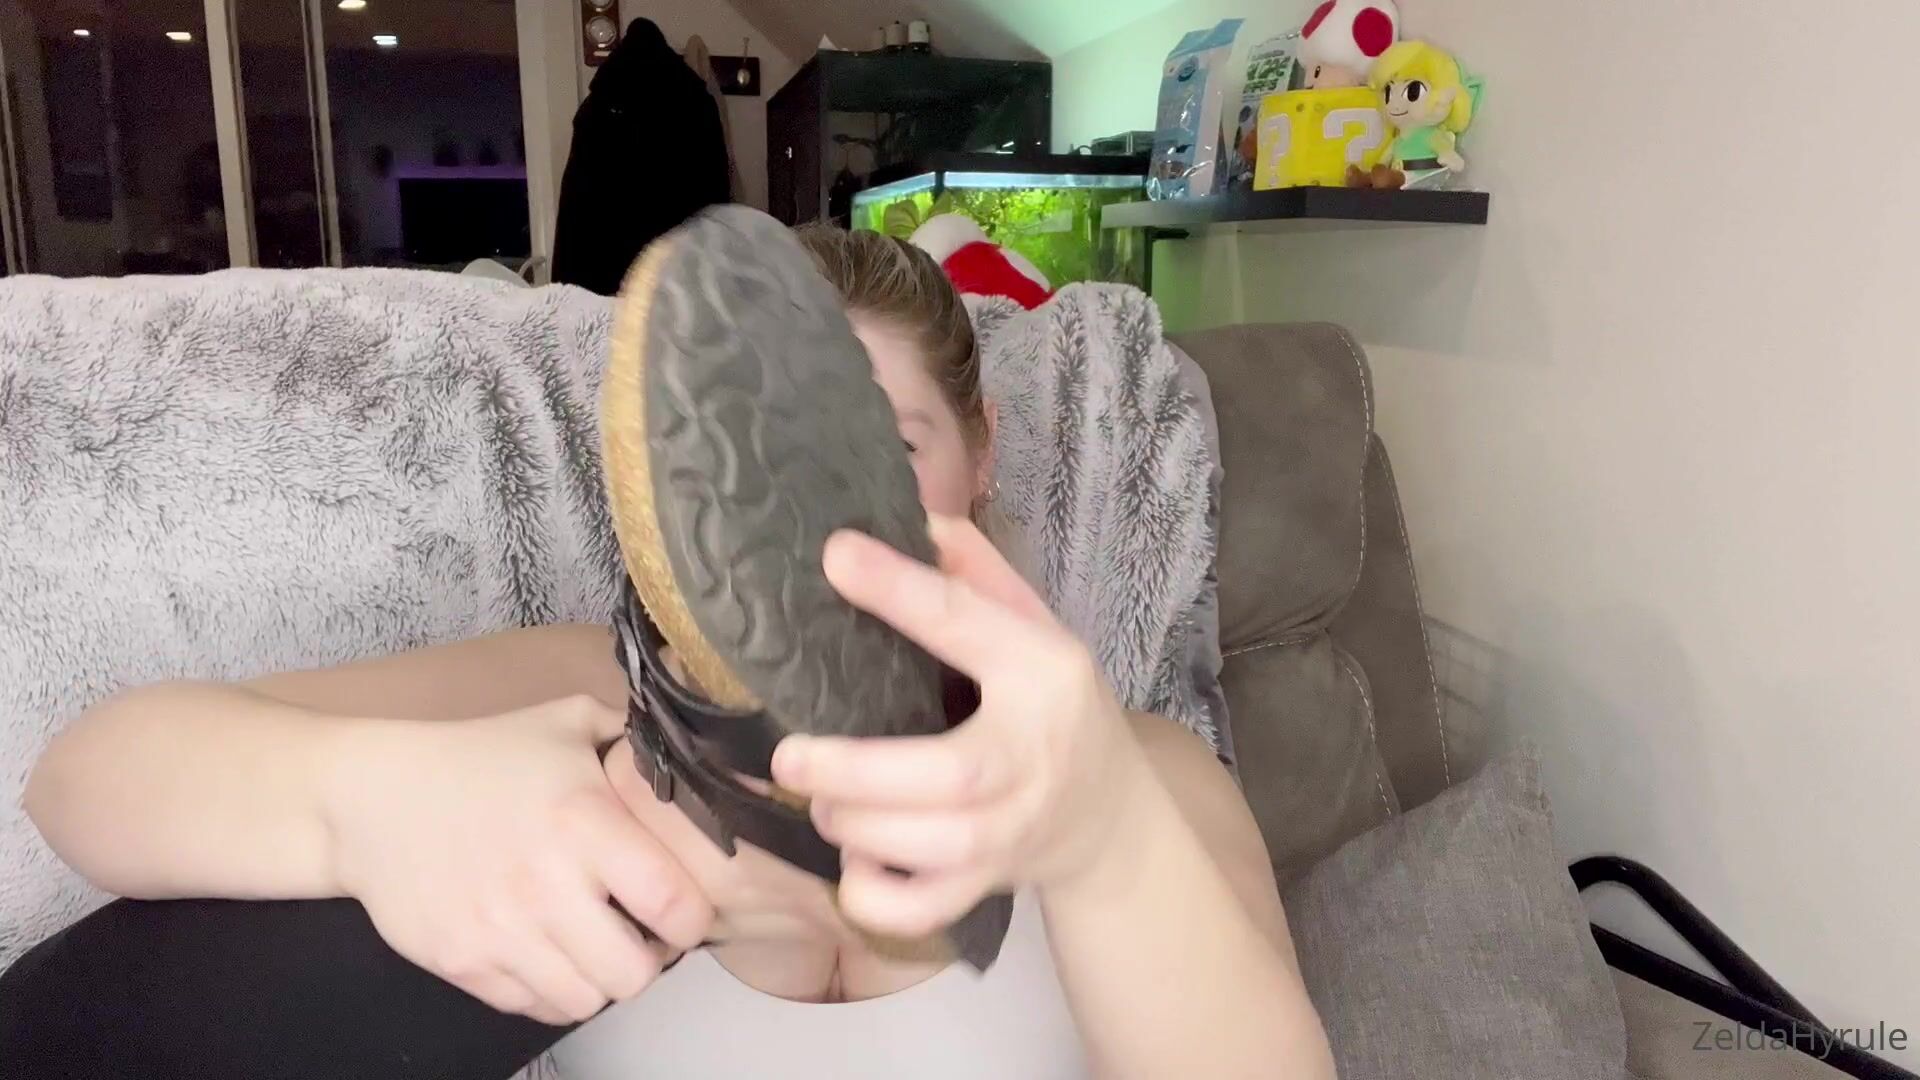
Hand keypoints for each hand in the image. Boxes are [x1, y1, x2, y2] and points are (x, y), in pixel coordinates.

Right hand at [322, 696, 712, 1024]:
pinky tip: (546, 951)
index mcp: (582, 819)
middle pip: (636, 974)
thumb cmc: (479, 756)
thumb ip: (634, 734)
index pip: (674, 903)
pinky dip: (550, 990)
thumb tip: (696, 746)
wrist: (371, 798)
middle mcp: (544, 882)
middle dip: (647, 959)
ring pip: (587, 1001)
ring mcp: (499, 930)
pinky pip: (534, 1007)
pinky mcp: (462, 962)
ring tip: (591, 944)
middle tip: (637, 934)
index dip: (691, 916)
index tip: (681, 907)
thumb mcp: (565, 721)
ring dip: (599, 979)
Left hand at [770, 514, 1155, 938]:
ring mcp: (1010, 833)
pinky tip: (856, 859)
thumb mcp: (1036, 628)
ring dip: (853, 824)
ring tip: (821, 795)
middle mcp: (1032, 756)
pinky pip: (920, 910)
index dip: (900, 589)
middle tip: (790, 754)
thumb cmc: (1054, 708)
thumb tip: (915, 513)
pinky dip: (872, 895)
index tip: (834, 556)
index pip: (969, 624)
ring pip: (926, 848)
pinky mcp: (986, 887)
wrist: (1110, 815)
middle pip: (948, 775)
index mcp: (1043, 672)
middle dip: (855, 770)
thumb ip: (978, 573)